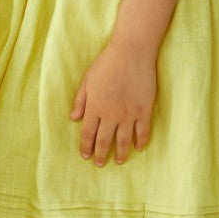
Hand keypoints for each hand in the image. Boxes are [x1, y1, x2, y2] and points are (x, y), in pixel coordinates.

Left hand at [70, 39, 156, 165]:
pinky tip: (138, 148)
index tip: (86, 155)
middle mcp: (111, 115)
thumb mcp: (87, 80)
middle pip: (104, 141)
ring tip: (120, 162)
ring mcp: (129, 114)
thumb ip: (80, 100)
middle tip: (100, 164)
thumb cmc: (107, 63)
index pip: (88, 133)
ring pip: (124, 140)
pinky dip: (140, 141)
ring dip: (121, 153)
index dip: (86, 146)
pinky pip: (143, 131)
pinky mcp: (144, 110)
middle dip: (101, 155)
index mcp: (95, 107)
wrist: (131, 53)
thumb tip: (73, 118)